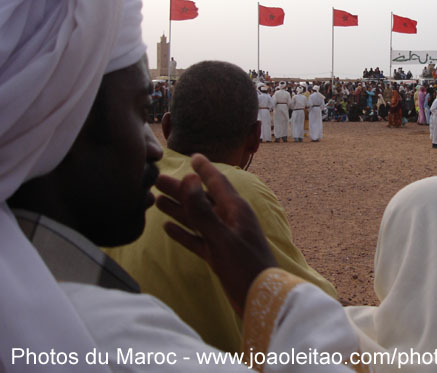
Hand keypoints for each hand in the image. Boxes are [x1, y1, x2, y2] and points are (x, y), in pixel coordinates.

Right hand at [155, 154, 276, 315]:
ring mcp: (224, 238)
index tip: (192, 156)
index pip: (217, 182)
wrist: (261, 298)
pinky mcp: (219, 255)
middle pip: (202, 199)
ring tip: (157, 199)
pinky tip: (168, 228)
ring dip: (179, 209)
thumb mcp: (222, 237)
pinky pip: (197, 239)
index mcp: (236, 210)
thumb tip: (189, 180)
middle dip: (181, 189)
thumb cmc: (246, 266)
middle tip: (157, 179)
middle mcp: (230, 220)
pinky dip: (183, 233)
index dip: (204, 169)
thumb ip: (203, 210)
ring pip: (197, 218)